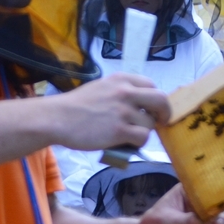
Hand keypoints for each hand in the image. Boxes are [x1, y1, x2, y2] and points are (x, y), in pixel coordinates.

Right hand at [47, 73, 169, 150]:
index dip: (155, 99)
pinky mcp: (120, 130)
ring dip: (143, 132)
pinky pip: (142, 138)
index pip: (151, 85)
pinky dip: (137, 143)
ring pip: (150, 124)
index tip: (154, 109)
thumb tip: (140, 106)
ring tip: (129, 136)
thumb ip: (121, 92)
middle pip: (161, 100)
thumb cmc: (77, 105)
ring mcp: (123, 111)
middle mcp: (125, 92)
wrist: (58, 118)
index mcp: (122, 79)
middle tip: (160, 122)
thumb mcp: (102, 88)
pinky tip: (126, 143)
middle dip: (164, 113)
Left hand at [136, 183, 223, 223]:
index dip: (216, 191)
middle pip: (218, 200)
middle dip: (223, 209)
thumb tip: (201, 222)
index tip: (222, 200)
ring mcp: (205, 215)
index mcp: (189, 191)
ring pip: (223, 213)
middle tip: (220, 221)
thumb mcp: (166, 220)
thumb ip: (185, 221)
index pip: (205, 186)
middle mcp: (200, 201)